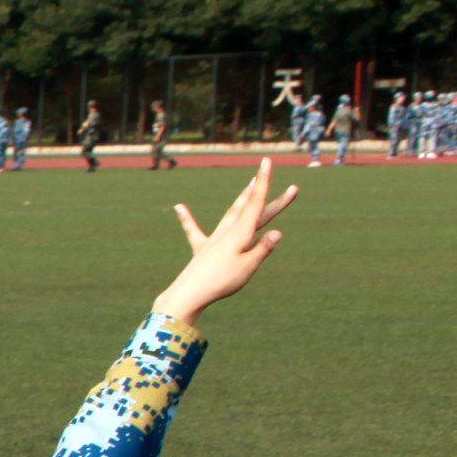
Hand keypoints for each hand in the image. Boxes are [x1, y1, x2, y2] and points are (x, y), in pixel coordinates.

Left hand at [157, 158, 295, 322]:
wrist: (189, 294)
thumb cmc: (221, 281)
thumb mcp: (248, 266)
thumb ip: (263, 249)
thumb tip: (278, 232)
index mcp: (241, 233)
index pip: (256, 203)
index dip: (263, 182)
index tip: (266, 162)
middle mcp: (228, 232)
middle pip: (249, 208)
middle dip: (262, 191)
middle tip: (270, 172)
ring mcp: (213, 239)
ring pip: (230, 214)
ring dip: (241, 199)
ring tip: (249, 185)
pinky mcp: (201, 250)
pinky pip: (194, 231)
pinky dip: (187, 219)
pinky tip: (178, 207)